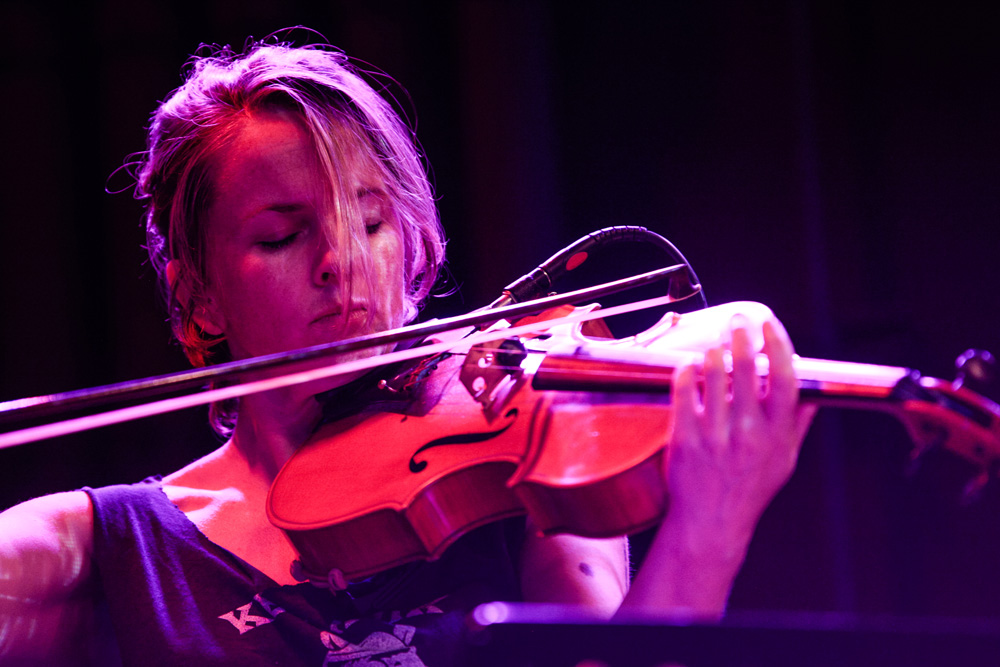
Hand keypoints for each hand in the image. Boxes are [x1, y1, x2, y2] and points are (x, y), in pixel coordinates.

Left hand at [667, 314, 815, 547]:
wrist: (712, 522)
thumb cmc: (750, 488)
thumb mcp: (785, 460)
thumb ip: (797, 424)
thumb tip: (812, 392)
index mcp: (777, 434)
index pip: (783, 380)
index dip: (778, 347)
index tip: (770, 326)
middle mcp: (748, 433)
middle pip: (746, 371)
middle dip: (742, 337)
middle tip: (737, 319)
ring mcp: (715, 435)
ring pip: (714, 376)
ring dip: (714, 352)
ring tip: (715, 342)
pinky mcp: (686, 439)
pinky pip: (684, 393)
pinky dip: (685, 373)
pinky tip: (688, 364)